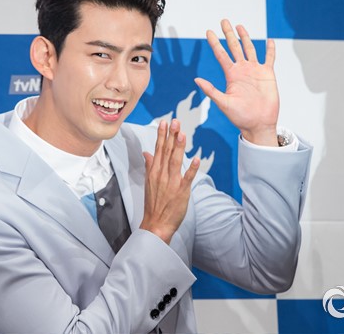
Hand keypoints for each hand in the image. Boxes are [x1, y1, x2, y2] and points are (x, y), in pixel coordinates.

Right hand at [141, 119, 199, 243]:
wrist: (155, 223)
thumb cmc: (153, 203)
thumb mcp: (149, 182)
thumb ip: (149, 165)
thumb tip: (147, 152)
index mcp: (155, 171)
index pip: (158, 149)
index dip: (161, 135)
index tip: (164, 122)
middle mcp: (162, 174)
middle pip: (166, 152)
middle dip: (170, 135)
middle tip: (175, 121)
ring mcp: (171, 182)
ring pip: (175, 161)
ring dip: (179, 147)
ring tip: (182, 134)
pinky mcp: (181, 191)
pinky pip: (187, 178)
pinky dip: (192, 169)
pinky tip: (196, 159)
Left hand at [195, 19, 278, 146]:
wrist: (258, 124)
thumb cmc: (240, 117)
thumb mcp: (223, 103)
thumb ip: (211, 90)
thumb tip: (196, 79)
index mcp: (231, 75)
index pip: (221, 55)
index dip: (214, 43)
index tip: (208, 32)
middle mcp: (242, 70)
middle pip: (234, 47)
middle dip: (229, 34)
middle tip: (224, 21)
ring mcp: (255, 71)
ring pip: (250, 49)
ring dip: (245, 37)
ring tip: (240, 27)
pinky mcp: (268, 74)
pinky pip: (269, 59)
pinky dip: (270, 50)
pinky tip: (270, 40)